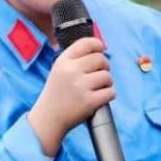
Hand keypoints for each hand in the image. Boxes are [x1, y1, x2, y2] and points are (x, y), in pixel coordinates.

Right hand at [28, 37, 113, 155]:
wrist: (49, 117)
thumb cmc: (57, 93)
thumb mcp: (58, 70)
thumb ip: (75, 59)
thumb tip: (99, 48)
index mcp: (63, 61)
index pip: (86, 43)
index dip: (98, 45)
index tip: (100, 50)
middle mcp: (71, 71)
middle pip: (101, 59)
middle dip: (104, 67)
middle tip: (98, 75)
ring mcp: (80, 86)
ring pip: (107, 76)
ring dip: (106, 83)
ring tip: (96, 88)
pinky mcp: (90, 101)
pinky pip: (111, 92)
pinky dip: (108, 95)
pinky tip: (98, 98)